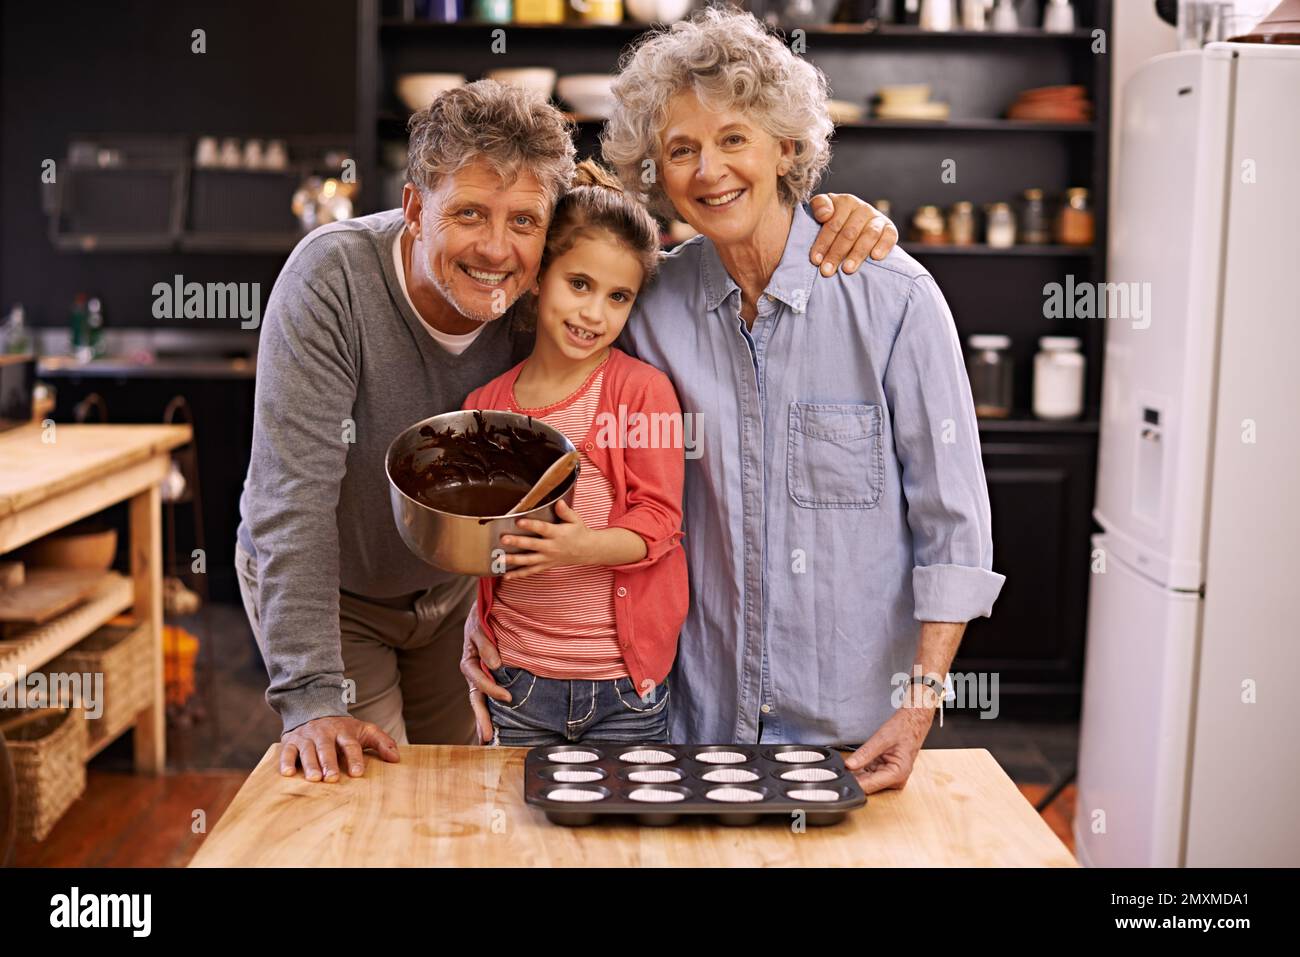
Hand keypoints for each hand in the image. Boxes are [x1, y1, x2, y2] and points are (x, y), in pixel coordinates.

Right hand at [279, 715, 397, 782]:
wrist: (314, 710)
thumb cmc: (343, 729)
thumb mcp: (365, 731)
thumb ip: (382, 742)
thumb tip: (396, 759)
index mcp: (344, 731)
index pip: (351, 745)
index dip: (354, 759)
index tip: (357, 773)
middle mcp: (324, 733)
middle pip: (327, 748)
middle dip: (329, 763)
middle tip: (332, 778)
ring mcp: (307, 737)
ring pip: (307, 751)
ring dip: (310, 764)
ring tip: (314, 779)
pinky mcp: (290, 742)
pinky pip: (287, 752)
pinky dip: (286, 762)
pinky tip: (287, 774)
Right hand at [460, 602, 510, 743]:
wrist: (487, 608)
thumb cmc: (482, 617)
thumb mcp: (479, 627)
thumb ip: (485, 644)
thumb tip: (494, 665)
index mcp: (469, 662)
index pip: (477, 683)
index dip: (491, 691)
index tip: (507, 697)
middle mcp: (474, 672)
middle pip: (476, 699)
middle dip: (481, 718)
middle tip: (487, 738)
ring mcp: (480, 675)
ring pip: (480, 699)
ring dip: (484, 718)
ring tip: (487, 738)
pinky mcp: (489, 673)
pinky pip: (489, 692)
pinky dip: (491, 708)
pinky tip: (497, 724)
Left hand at [498, 500, 594, 579]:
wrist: (587, 551)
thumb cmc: (579, 533)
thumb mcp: (575, 520)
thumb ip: (565, 511)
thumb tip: (558, 502)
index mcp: (557, 534)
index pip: (542, 529)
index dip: (530, 525)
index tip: (519, 521)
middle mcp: (551, 547)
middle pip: (531, 545)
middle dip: (517, 543)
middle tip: (504, 540)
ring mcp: (547, 558)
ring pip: (528, 560)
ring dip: (513, 560)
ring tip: (499, 559)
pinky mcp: (546, 565)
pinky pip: (531, 571)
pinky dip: (518, 574)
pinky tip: (506, 575)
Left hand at [809, 194, 898, 275]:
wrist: (854, 224)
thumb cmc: (834, 220)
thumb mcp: (821, 210)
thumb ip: (819, 206)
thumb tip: (825, 215)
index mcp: (845, 202)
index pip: (833, 224)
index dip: (823, 243)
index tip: (815, 260)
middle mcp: (862, 208)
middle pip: (849, 233)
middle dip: (836, 253)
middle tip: (827, 271)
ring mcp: (877, 218)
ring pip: (869, 235)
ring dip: (857, 253)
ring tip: (847, 269)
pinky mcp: (890, 228)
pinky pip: (890, 236)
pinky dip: (883, 246)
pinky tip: (875, 257)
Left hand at [843, 699, 935, 793]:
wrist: (913, 723)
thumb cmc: (904, 729)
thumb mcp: (882, 739)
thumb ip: (864, 754)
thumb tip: (849, 765)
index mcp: (897, 774)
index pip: (868, 786)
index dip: (853, 781)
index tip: (842, 773)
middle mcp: (895, 780)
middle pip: (866, 785)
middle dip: (854, 775)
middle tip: (846, 763)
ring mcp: (890, 778)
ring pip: (865, 780)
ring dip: (858, 771)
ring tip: (858, 756)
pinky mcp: (885, 773)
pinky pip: (868, 774)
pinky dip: (862, 767)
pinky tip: (863, 758)